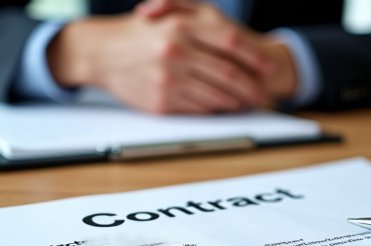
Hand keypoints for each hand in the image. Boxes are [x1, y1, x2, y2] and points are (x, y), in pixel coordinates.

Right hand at [47, 9, 272, 113]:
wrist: (101, 51)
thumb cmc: (140, 31)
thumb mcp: (170, 10)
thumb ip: (203, 18)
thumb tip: (237, 43)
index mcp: (182, 24)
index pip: (230, 41)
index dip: (254, 57)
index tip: (269, 68)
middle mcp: (176, 50)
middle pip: (228, 73)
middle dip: (251, 86)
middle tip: (263, 94)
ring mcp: (168, 78)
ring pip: (216, 95)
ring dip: (236, 101)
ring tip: (247, 102)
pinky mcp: (161, 101)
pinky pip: (198, 108)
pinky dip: (214, 109)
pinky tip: (222, 106)